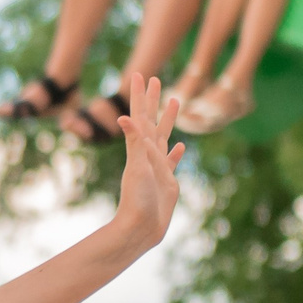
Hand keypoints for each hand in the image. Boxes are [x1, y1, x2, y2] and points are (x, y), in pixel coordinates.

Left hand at [110, 74, 183, 250]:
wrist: (140, 229)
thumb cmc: (137, 199)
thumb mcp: (138, 167)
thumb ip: (134, 142)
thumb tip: (123, 116)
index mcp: (140, 148)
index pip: (140, 114)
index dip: (140, 94)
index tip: (140, 73)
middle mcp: (148, 154)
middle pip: (151, 120)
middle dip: (152, 99)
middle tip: (154, 77)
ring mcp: (158, 167)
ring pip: (163, 136)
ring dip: (167, 119)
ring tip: (174, 101)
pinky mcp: (167, 181)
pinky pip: (171, 162)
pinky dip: (174, 153)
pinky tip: (179, 146)